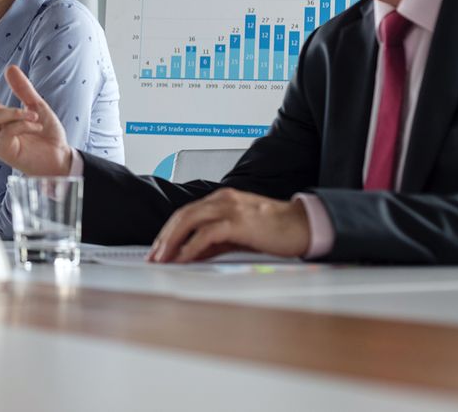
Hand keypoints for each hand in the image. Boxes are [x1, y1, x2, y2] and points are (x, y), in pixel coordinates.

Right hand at [0, 64, 72, 175]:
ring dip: (15, 113)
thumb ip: (23, 89)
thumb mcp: (37, 106)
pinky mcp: (3, 151)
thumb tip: (10, 67)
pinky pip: (8, 130)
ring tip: (35, 116)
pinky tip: (37, 126)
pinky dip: (24, 123)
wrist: (61, 159)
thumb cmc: (47, 137)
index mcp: (0, 116)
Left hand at [147, 188, 310, 262]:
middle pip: (182, 216)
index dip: (169, 231)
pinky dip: (191, 247)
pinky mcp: (238, 222)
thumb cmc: (274, 230)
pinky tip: (183, 259)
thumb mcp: (237, 235)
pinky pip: (207, 234)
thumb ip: (214, 242)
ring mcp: (229, 208)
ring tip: (163, 258)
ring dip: (172, 241)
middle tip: (153, 256)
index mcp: (221, 199)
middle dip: (164, 237)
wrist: (304, 226)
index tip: (158, 248)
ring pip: (189, 221)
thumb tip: (189, 255)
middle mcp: (222, 200)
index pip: (186, 213)